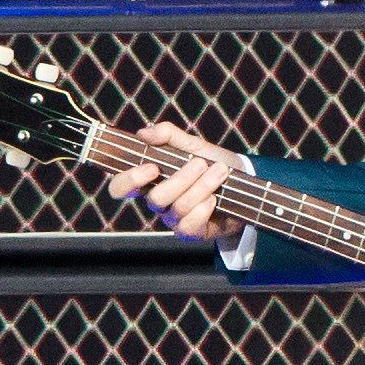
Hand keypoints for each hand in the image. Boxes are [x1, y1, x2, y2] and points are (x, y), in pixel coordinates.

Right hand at [106, 122, 247, 247]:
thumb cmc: (211, 162)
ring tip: (219, 172)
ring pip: (178, 207)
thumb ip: (168, 135)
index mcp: (151, 180)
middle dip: (181, 179)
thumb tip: (143, 133)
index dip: (129, 180)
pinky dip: (204, 209)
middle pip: (156, 198)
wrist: (242, 182)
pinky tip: (214, 198)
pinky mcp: (190, 231)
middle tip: (201, 163)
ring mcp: (173, 218)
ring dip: (202, 187)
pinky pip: (189, 225)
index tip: (152, 167)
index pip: (121, 187)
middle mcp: (158, 201)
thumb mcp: (192, 144)